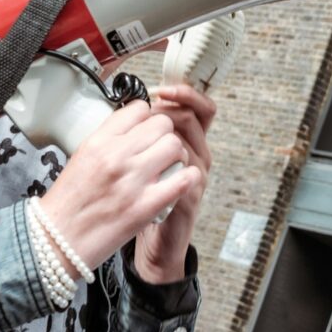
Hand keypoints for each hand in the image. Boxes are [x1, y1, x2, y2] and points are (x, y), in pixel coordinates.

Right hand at [39, 100, 199, 277]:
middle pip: (162, 124)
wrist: (58, 240)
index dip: (148, 118)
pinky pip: (183, 179)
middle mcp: (116, 155)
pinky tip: (181, 181)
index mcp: (98, 141)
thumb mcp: (81, 157)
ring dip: (176, 155)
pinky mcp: (146, 206)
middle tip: (160, 150)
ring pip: (175, 147)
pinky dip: (187, 178)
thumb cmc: (68, 202)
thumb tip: (134, 126)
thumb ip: (108, 139)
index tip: (146, 130)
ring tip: (168, 167)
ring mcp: (132, 180)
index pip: (139, 109)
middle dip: (165, 135)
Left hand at [134, 84, 215, 282]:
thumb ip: (144, 133)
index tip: (160, 89)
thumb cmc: (144, 198)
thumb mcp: (142, 158)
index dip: (182, 93)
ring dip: (162, 140)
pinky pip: (188, 176)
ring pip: (187, 142)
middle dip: (165, 113)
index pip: (197, 105)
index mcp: (187, 140)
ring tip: (140, 149)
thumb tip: (133, 105)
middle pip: (192, 116)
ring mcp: (197, 176)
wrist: (152, 242)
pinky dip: (166, 170)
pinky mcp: (189, 198)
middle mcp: (197, 154)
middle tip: (144, 120)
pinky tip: (149, 173)